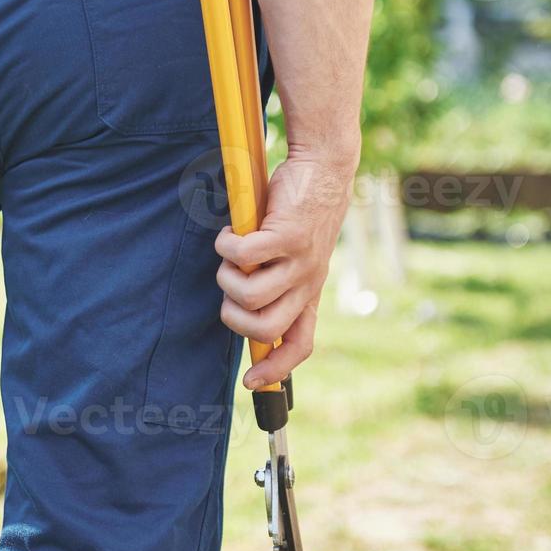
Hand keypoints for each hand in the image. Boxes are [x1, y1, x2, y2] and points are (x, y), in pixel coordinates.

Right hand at [214, 154, 355, 387]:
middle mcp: (307, 282)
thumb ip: (275, 281)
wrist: (324, 168)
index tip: (250, 382)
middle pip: (265, 328)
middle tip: (229, 287)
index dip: (276, 370)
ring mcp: (300, 260)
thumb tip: (243, 308)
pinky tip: (231, 232)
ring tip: (231, 255)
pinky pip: (242, 255)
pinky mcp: (287, 234)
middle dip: (234, 317)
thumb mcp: (294, 256)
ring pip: (250, 295)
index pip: (300, 345)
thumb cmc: (300, 211)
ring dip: (226, 278)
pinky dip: (226, 246)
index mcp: (309, 292)